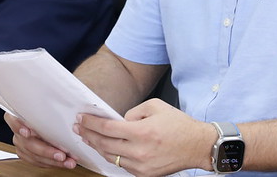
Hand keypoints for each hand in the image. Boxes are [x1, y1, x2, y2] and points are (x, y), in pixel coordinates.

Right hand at [5, 112, 78, 169]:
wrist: (39, 118)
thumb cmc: (42, 111)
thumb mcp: (42, 106)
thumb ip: (44, 108)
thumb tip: (57, 102)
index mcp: (17, 116)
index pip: (14, 121)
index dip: (19, 127)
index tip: (27, 132)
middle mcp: (17, 131)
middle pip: (28, 143)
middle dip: (46, 151)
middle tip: (61, 154)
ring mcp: (20, 143)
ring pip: (34, 156)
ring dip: (52, 160)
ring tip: (67, 161)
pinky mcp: (25, 153)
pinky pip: (36, 162)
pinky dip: (50, 163)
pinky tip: (61, 162)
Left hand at [75, 99, 213, 176]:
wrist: (197, 146)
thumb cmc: (179, 125)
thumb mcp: (155, 106)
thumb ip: (134, 112)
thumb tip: (120, 120)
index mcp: (142, 132)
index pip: (107, 128)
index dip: (91, 123)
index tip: (82, 118)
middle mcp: (139, 151)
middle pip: (104, 144)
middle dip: (88, 135)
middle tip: (79, 127)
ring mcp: (141, 166)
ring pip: (111, 157)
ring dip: (97, 147)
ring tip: (88, 138)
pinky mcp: (145, 174)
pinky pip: (122, 165)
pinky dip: (112, 156)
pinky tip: (106, 149)